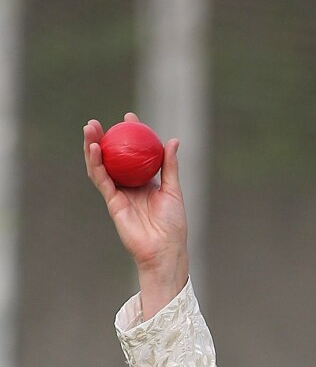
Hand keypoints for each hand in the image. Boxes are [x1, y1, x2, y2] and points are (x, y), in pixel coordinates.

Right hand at [83, 113, 188, 314]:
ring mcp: (119, 193)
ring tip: (89, 128)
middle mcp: (129, 186)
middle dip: (104, 138)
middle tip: (100, 121)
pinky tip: (94, 149)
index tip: (130, 118)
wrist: (164, 248)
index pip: (134, 154)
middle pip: (113, 158)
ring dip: (93, 146)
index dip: (130, 136)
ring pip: (102, 166)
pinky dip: (96, 164)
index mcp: (144, 181)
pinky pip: (102, 180)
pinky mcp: (112, 202)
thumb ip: (170, 166)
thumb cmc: (173, 224)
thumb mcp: (173, 190)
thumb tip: (173, 140)